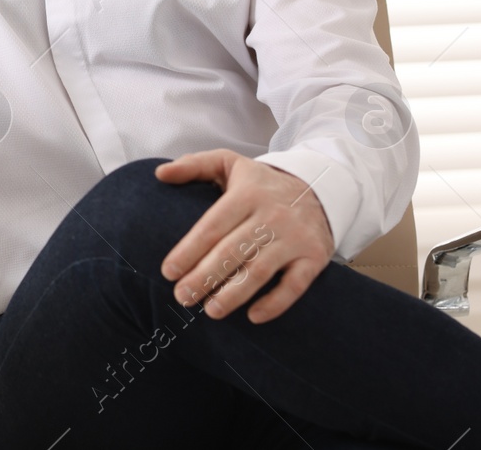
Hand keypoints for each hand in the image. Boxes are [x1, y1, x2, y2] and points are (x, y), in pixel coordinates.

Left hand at [153, 149, 334, 323]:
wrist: (320, 187)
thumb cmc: (261, 183)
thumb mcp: (229, 163)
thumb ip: (194, 165)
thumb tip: (160, 175)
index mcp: (247, 193)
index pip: (212, 226)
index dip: (189, 251)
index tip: (168, 272)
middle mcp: (272, 215)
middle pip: (232, 251)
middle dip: (204, 277)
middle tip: (182, 297)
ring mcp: (295, 237)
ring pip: (260, 270)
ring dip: (233, 294)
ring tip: (210, 311)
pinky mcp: (314, 256)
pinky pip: (295, 285)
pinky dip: (276, 303)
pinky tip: (254, 316)